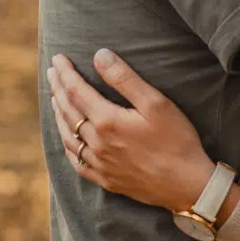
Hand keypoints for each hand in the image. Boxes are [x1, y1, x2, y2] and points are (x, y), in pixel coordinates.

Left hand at [48, 50, 217, 213]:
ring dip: (59, 115)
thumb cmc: (177, 141)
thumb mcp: (156, 103)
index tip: (58, 58)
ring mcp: (100, 164)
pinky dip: (68, 146)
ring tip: (55, 100)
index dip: (65, 73)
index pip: (76, 91)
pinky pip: (77, 162)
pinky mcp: (107, 180)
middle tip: (52, 72)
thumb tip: (99, 55)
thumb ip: (125, 79)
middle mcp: (97, 144)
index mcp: (107, 121)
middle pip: (68, 111)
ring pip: (68, 137)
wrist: (188, 185)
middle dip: (58, 89)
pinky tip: (68, 140)